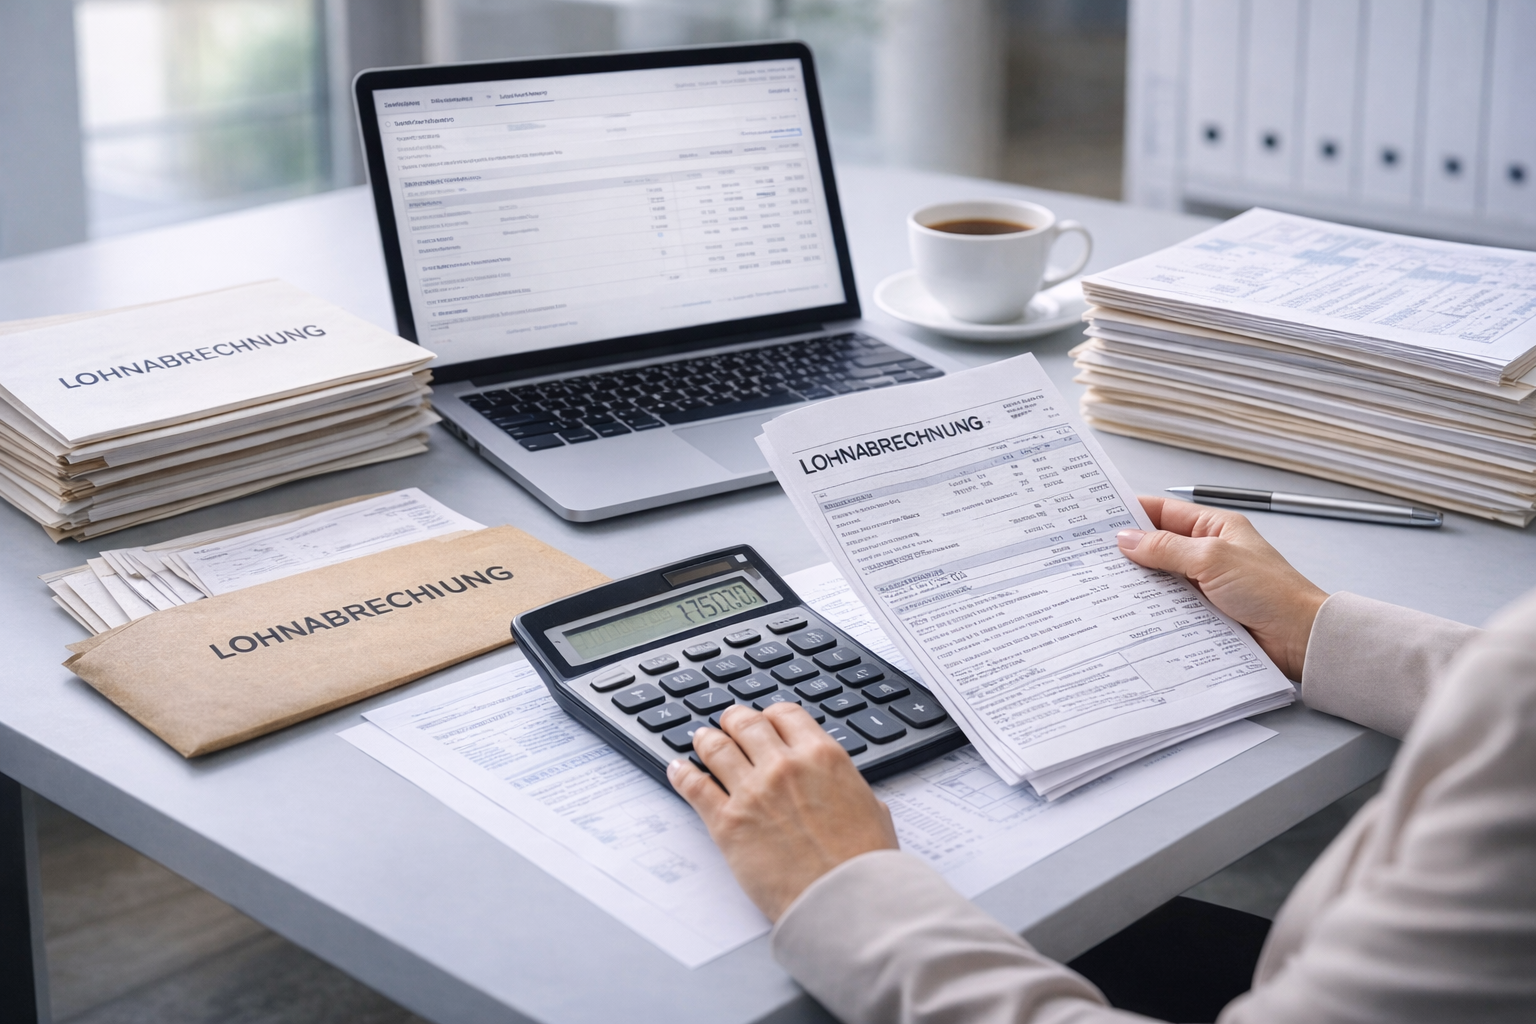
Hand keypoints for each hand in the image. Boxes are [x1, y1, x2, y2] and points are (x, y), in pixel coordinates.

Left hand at [668, 702, 897, 920]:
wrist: (843, 901)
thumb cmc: (862, 863)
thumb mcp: (870, 808)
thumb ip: (846, 786)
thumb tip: (839, 785)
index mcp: (822, 757)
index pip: (785, 715)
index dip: (770, 716)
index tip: (764, 721)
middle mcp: (784, 766)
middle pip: (745, 723)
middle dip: (734, 721)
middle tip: (728, 725)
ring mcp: (752, 792)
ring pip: (715, 747)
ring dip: (706, 740)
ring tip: (702, 740)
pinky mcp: (727, 823)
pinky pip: (694, 786)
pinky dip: (682, 774)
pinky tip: (678, 770)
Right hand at [1117, 496, 1327, 679]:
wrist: (1300, 638)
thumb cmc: (1272, 592)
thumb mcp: (1213, 559)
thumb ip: (1167, 548)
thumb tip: (1127, 539)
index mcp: (1215, 528)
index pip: (1163, 512)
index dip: (1131, 512)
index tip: (1097, 518)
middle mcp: (1208, 553)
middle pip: (1157, 545)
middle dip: (1128, 550)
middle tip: (1091, 554)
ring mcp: (1205, 584)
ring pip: (1160, 578)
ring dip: (1138, 582)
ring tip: (1104, 583)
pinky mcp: (1203, 612)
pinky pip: (1168, 605)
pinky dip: (1151, 607)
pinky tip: (1131, 610)